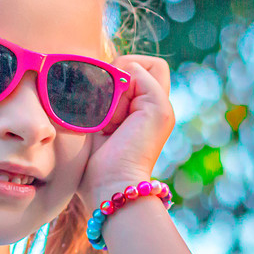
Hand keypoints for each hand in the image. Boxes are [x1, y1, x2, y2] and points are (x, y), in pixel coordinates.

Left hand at [77, 54, 174, 207]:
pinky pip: (139, 71)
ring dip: (113, 86)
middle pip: (135, 64)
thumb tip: (92, 73)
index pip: (130, 70)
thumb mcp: (93, 125)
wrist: (109, 189)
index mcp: (140, 111)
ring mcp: (160, 105)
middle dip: (111, 78)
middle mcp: (154, 106)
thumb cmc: (94, 168)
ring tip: (106, 119)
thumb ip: (97, 100)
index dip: (109, 78)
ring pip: (136, 65)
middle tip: (101, 113)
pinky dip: (118, 91)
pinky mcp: (160, 107)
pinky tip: (112, 119)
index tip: (96, 110)